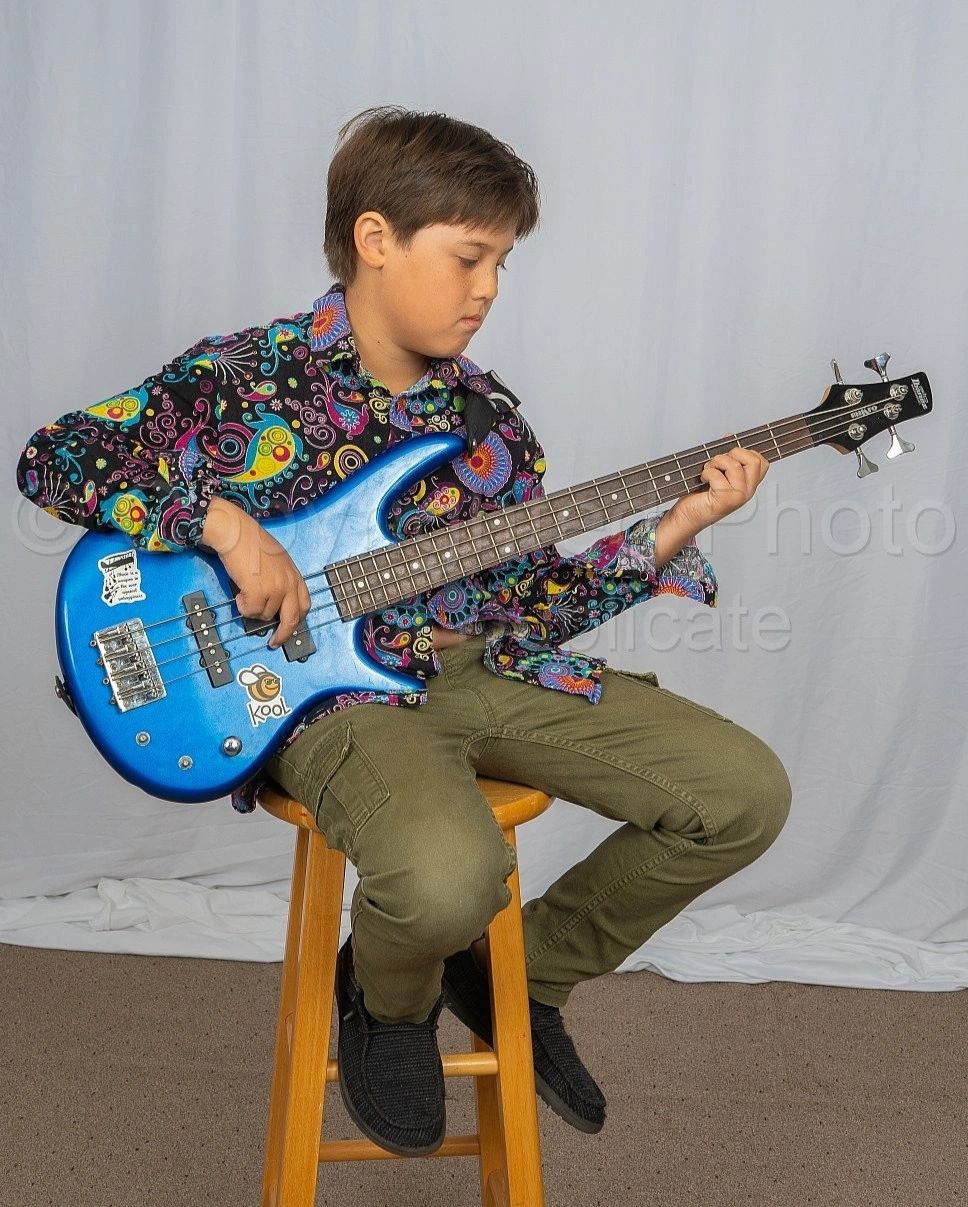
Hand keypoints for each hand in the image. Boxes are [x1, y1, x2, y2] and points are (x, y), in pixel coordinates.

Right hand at [201, 497, 311, 648]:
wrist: (236, 532)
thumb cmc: (251, 543)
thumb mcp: (277, 561)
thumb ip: (280, 580)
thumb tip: (272, 604)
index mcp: (295, 575)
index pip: (304, 604)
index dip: (297, 620)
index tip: (289, 629)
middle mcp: (289, 583)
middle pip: (292, 618)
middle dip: (283, 634)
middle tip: (274, 642)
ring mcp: (275, 588)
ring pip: (265, 615)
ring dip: (252, 609)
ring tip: (244, 592)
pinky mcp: (259, 591)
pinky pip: (250, 611)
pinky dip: (242, 606)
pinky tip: (239, 592)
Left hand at [675, 444, 769, 529]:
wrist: (688, 516)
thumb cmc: (701, 496)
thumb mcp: (718, 472)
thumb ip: (726, 456)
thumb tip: (728, 436)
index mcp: (749, 484)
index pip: (762, 463)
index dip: (747, 452)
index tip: (731, 454)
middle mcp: (747, 491)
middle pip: (754, 461)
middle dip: (733, 454)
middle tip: (719, 462)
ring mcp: (738, 497)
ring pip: (734, 466)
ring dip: (716, 462)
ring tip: (708, 470)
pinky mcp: (725, 500)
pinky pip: (718, 476)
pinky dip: (707, 473)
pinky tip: (703, 479)